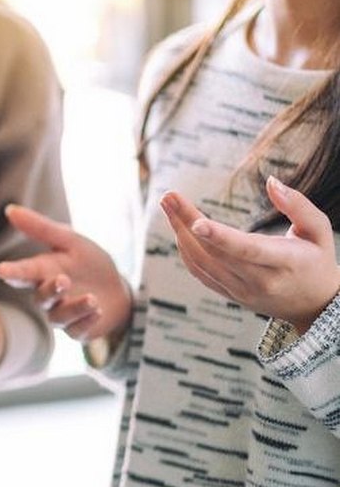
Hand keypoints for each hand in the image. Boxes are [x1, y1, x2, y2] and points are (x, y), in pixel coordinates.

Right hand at [0, 205, 130, 341]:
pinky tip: (99, 311)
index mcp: (43, 271)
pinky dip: (87, 320)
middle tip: (63, 280)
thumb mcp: (71, 240)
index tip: (2, 270)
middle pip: (40, 297)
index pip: (23, 272)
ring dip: (75, 307)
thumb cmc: (88, 263)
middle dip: (50, 289)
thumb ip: (41, 228)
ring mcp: (62, 313)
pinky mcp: (78, 329)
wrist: (118, 290)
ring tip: (93, 299)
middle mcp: (49, 294)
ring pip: (58, 317)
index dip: (13, 272)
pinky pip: (77, 330)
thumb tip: (9, 209)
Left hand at [160, 176, 339, 334]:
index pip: (247, 250)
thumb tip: (272, 181)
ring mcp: (241, 291)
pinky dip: (185, 249)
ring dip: (179, 232)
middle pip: (215, 252)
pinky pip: (200, 272)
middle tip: (168, 196)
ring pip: (201, 262)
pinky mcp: (229, 294)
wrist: (314, 305)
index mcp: (285, 262)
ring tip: (168, 205)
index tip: (196, 222)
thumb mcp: (318, 231)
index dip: (221, 237)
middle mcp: (260, 281)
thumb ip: (298, 205)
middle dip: (186, 222)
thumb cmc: (316, 260)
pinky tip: (177, 227)